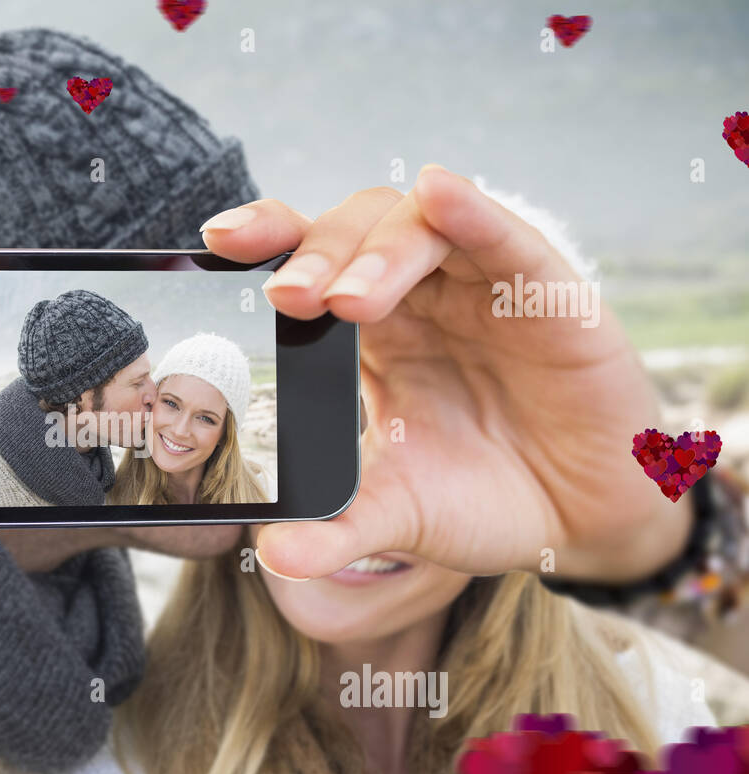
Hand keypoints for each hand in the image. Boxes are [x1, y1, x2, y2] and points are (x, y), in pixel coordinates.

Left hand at [201, 166, 691, 581]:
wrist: (582, 520)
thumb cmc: (485, 498)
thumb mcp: (400, 516)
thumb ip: (337, 531)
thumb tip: (272, 554)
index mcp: (371, 333)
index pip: (310, 265)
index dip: (268, 241)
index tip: (216, 244)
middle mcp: (419, 296)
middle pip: (355, 233)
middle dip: (314, 255)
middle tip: (285, 299)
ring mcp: (481, 286)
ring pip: (420, 227)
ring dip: (377, 252)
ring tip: (345, 299)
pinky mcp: (546, 291)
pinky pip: (505, 238)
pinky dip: (473, 213)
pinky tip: (442, 195)